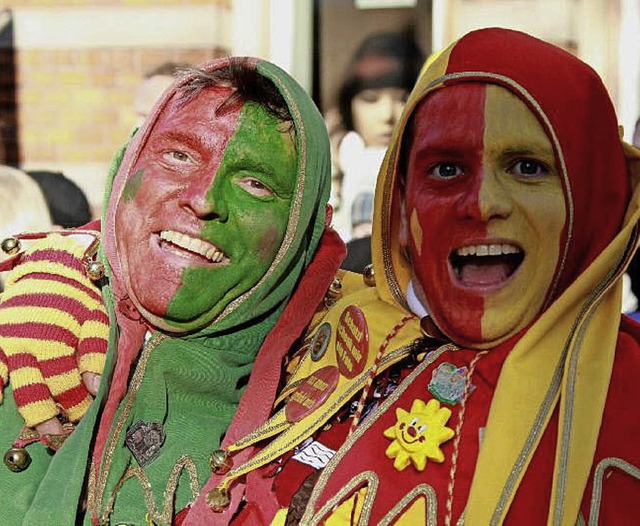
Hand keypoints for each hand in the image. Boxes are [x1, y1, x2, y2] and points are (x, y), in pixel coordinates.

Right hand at [0, 233, 108, 437]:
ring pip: (11, 388)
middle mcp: (27, 348)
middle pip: (35, 396)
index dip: (76, 407)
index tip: (84, 421)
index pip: (67, 388)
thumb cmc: (78, 297)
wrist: (49, 267)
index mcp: (56, 344)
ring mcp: (5, 345)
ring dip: (23, 412)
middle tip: (58, 437)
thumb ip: (94, 353)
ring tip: (34, 432)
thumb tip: (94, 388)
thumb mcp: (95, 319)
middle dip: (47, 421)